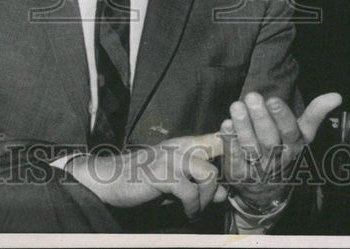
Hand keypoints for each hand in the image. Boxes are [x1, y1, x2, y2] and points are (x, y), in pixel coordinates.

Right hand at [66, 133, 227, 219]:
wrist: (108, 180)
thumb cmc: (142, 180)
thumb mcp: (175, 183)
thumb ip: (199, 186)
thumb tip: (223, 194)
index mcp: (185, 144)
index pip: (218, 136)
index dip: (234, 147)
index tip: (240, 167)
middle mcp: (181, 146)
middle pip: (220, 151)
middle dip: (225, 176)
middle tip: (219, 197)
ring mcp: (171, 158)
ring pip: (209, 173)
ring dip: (207, 196)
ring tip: (197, 208)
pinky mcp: (161, 174)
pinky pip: (190, 192)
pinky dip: (192, 207)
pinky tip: (187, 213)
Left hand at [221, 92, 341, 210]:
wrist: (269, 188)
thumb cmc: (285, 150)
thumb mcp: (302, 134)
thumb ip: (316, 113)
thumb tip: (336, 95)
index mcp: (294, 148)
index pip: (290, 132)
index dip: (282, 117)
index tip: (273, 99)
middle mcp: (277, 160)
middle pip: (269, 141)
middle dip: (260, 118)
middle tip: (251, 97)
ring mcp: (257, 169)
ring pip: (250, 149)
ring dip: (242, 127)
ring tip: (237, 106)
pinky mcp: (239, 174)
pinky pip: (234, 160)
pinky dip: (229, 143)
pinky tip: (225, 126)